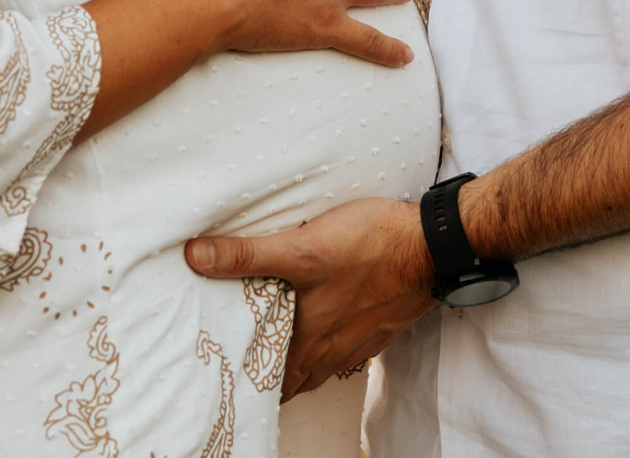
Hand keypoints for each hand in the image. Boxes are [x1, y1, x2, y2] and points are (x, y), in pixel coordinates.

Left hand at [183, 197, 434, 396]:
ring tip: (277, 354)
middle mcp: (332, 349)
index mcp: (309, 339)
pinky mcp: (380, 326)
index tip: (223, 382)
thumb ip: (248, 254)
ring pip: (319, 367)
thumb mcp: (303, 246)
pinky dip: (328, 347)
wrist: (434, 246)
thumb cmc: (373, 247)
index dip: (245, 384)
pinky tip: (325, 329)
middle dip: (268, 378)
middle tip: (243, 368)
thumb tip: (195, 256)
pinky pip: (345, 349)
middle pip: (292, 379)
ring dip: (298, 364)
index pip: (268, 381)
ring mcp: (359, 340)